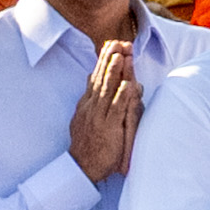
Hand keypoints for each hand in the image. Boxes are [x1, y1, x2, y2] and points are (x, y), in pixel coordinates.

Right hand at [68, 37, 144, 183]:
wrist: (81, 167)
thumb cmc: (88, 143)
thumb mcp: (86, 116)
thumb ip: (91, 97)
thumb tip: (92, 76)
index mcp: (88, 104)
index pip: (96, 77)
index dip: (104, 61)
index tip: (111, 44)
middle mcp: (92, 107)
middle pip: (101, 79)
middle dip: (109, 60)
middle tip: (117, 42)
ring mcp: (99, 117)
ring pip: (107, 90)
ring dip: (114, 72)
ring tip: (121, 55)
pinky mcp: (108, 128)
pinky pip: (116, 110)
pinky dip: (122, 96)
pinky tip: (128, 84)